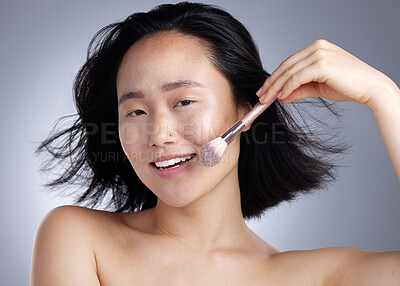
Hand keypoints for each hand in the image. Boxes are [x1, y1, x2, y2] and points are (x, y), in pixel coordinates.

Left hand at [257, 39, 395, 109]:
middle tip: (261, 96)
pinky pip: (297, 78)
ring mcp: (319, 54)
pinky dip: (287, 88)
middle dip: (271, 82)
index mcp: (317, 48)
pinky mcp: (322, 64)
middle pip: (286, 66)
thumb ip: (300, 89)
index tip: (265, 89)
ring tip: (267, 99)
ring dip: (276, 87)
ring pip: (289, 72)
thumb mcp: (318, 86)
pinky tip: (281, 97)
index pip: (289, 62)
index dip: (275, 76)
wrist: (370, 88)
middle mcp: (317, 47)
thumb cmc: (349, 85)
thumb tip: (282, 96)